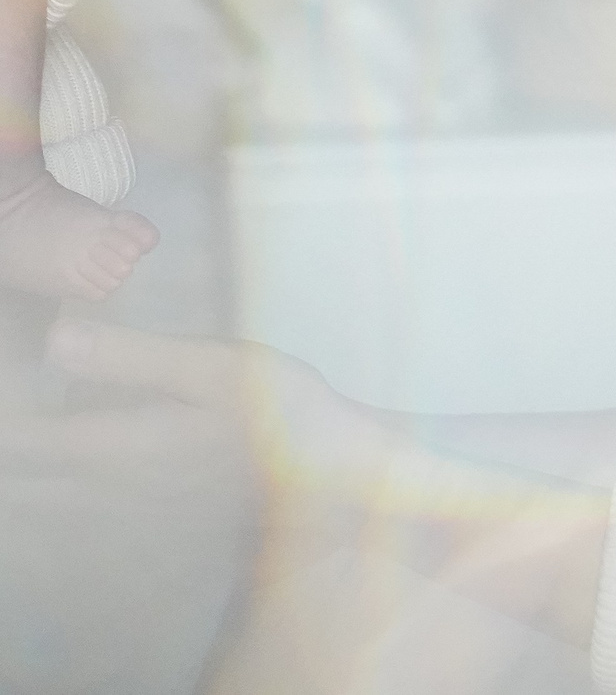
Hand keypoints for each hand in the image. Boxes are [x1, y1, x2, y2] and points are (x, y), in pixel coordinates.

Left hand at [25, 320, 399, 512]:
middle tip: (16, 411)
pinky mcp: (162, 515)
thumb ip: (132, 357)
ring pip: (49, 502)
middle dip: (13, 446)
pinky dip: (54, 494)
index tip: (4, 379)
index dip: (7, 417)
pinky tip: (63, 480)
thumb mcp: (217, 368)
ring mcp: (139, 508)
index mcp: (121, 449)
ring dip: (27, 475)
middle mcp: (117, 488)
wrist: (344, 474)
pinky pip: (79, 515)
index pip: (27, 440)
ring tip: (28, 442)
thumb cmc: (286, 415)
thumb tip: (54, 339)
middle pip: (29, 479)